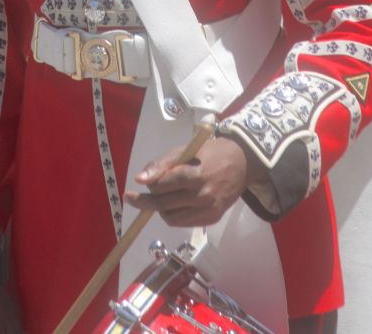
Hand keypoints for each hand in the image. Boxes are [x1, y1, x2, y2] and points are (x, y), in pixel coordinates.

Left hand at [123, 136, 252, 226]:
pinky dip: (173, 214)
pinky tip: (172, 203)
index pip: (163, 186)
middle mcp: (203, 195)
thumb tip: (140, 179)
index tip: (135, 185)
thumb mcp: (185, 150)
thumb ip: (162, 164)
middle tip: (131, 197)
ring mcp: (208, 210)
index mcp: (195, 174)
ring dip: (159, 208)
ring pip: (171, 217)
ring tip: (159, 197)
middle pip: (164, 205)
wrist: (241, 163)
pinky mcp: (212, 219)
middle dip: (144, 201)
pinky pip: (183, 222)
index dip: (147, 187)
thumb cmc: (209, 153)